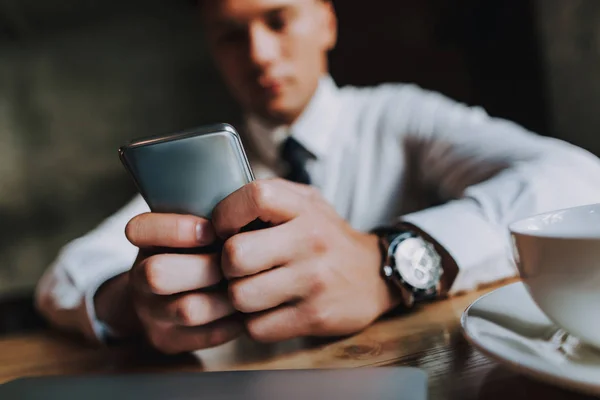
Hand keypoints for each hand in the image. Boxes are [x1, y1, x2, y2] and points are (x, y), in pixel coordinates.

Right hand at [124, 213, 243, 353]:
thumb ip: (209, 213)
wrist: (171, 296)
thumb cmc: (200, 250)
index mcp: (146, 242)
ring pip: (188, 309)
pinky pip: (207, 335)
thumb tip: (246, 204)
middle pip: (158, 274)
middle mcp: (140, 278)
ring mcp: (151, 312)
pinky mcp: (167, 340)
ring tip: (248, 285)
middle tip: (234, 262)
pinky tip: (246, 308)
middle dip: (205, 267)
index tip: (211, 229)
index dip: (175, 228)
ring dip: (226, 297)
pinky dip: (234, 321)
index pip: (139, 229)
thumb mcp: (194, 225)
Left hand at [211, 179, 400, 342]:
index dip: (225, 214)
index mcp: (304, 207)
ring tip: (252, 289)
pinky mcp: (314, 316)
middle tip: (236, 267)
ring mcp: (313, 281)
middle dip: (226, 265)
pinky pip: (257, 327)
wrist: (375, 275)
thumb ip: (268, 198)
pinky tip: (267, 310)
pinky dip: (254, 322)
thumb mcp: (306, 203)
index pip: (253, 197)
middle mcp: (310, 241)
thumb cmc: (326, 237)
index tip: (224, 229)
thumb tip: (214, 214)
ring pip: (241, 296)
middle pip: (235, 255)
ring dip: (238, 298)